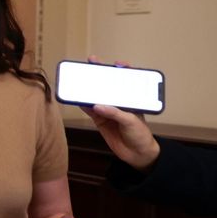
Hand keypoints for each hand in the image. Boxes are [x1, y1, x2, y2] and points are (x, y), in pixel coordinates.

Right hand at [79, 56, 159, 171]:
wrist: (137, 155)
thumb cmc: (141, 135)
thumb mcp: (131, 121)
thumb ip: (115, 113)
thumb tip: (97, 106)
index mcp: (132, 100)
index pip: (127, 82)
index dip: (122, 71)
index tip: (116, 64)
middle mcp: (119, 103)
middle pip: (109, 85)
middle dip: (101, 74)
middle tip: (92, 62)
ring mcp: (108, 111)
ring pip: (97, 96)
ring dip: (89, 88)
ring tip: (80, 77)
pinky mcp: (100, 120)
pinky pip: (89, 109)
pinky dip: (82, 104)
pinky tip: (76, 97)